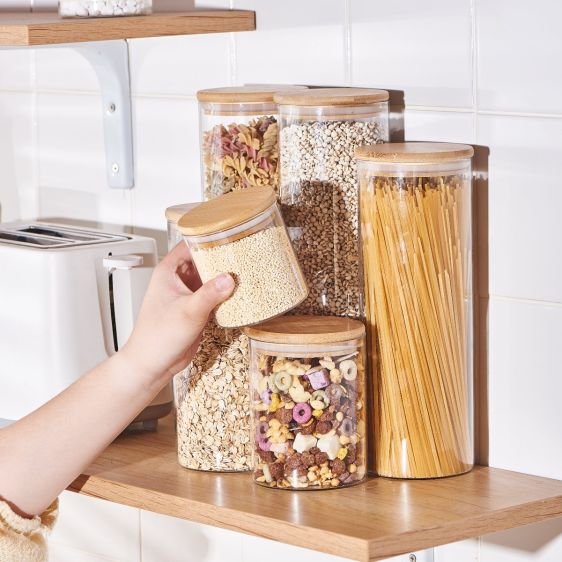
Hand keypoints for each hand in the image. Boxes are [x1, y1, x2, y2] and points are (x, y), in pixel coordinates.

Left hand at [121, 242, 233, 384]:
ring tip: (247, 270)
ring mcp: (188, 294)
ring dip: (225, 276)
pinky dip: (226, 294)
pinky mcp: (197, 309)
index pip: (190, 244)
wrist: (153, 364)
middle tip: (244, 253)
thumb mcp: (188, 311)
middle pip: (203, 259)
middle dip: (222, 257)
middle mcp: (178, 280)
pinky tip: (241, 293)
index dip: (208, 237)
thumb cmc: (157, 337)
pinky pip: (215, 295)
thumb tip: (229, 278)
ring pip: (210, 277)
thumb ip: (210, 294)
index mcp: (169, 271)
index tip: (228, 234)